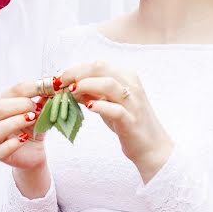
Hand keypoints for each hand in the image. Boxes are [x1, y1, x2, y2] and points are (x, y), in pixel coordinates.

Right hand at [0, 81, 49, 197]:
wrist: (34, 152)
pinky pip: (0, 150)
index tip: (50, 89)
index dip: (32, 88)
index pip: (13, 91)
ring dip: (16, 122)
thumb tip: (55, 85)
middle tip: (37, 110)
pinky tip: (24, 139)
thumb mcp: (40, 111)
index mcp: (1, 103)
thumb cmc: (33, 128)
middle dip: (21, 105)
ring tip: (32, 121)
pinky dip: (13, 144)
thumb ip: (44, 98)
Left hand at [60, 61, 173, 182]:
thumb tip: (70, 86)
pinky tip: (88, 107)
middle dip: (76, 73)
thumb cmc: (128, 122)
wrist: (151, 147)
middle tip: (61, 84)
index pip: (98, 65)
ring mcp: (133, 103)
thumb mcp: (109, 103)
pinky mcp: (131, 121)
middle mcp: (131, 85)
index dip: (76, 69)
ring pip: (109, 84)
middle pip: (101, 68)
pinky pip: (115, 109)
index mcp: (126, 76)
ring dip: (86, 85)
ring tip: (71, 93)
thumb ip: (93, 92)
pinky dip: (100, 106)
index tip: (60, 79)